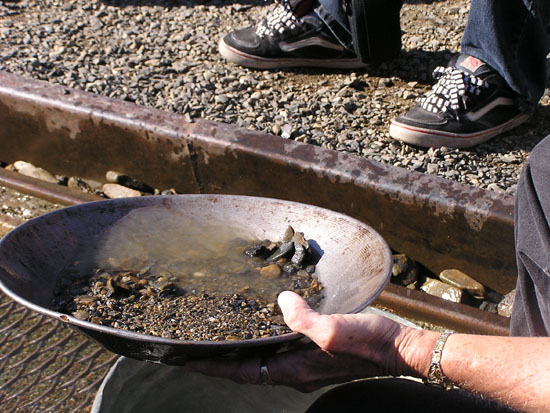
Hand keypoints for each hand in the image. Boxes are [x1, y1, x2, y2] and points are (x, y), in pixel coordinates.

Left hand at [187, 291, 423, 391]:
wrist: (398, 348)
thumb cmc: (369, 343)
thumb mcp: (333, 330)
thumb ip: (303, 320)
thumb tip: (281, 302)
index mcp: (294, 368)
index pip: (242, 371)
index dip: (212, 365)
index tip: (185, 358)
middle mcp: (296, 370)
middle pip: (248, 368)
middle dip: (220, 360)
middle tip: (195, 345)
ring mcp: (306, 363)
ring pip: (262, 360)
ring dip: (240, 351)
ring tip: (220, 336)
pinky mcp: (316, 352)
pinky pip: (280, 349)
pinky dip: (262, 341)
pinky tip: (262, 326)